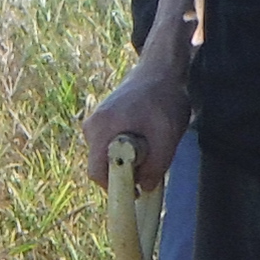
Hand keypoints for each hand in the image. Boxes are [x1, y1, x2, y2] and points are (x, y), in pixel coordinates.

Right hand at [79, 59, 190, 190]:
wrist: (161, 70)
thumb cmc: (164, 99)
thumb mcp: (167, 137)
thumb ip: (155, 167)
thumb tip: (143, 188)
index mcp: (103, 128)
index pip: (97, 173)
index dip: (116, 187)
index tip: (137, 189)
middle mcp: (92, 125)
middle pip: (101, 166)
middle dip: (124, 172)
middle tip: (150, 163)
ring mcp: (95, 121)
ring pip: (106, 157)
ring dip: (127, 160)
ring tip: (150, 143)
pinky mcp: (101, 120)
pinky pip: (109, 146)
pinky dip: (125, 149)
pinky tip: (144, 136)